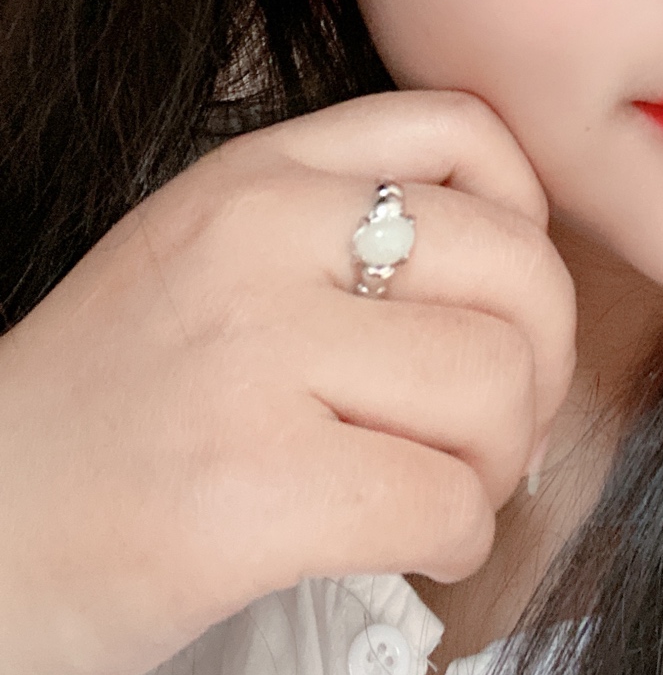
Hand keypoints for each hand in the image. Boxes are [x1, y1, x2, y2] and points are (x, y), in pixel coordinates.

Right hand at [0, 90, 575, 674]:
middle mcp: (256, 239)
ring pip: (496, 389)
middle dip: (539, 365)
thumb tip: (524, 287)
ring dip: (498, 464)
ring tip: (437, 487)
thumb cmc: (111, 406)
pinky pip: (447, 502)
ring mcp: (252, 357)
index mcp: (254, 173)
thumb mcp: (211, 255)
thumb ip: (342, 230)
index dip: (528, 222)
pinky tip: (413, 544)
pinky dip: (458, 539)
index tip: (502, 301)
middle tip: (493, 423)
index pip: (465, 131)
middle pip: (516, 269)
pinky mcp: (251, 488)